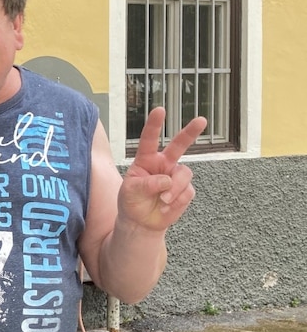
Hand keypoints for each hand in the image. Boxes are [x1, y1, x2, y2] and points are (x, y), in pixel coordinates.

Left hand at [119, 107, 206, 232]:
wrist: (141, 222)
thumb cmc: (131, 201)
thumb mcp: (130, 192)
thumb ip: (146, 184)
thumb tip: (167, 181)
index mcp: (146, 159)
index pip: (149, 140)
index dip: (154, 125)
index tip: (159, 110)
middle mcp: (164, 163)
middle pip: (179, 145)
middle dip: (191, 132)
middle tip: (202, 120)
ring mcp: (176, 176)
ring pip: (184, 174)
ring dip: (174, 189)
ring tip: (163, 200)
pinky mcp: (185, 190)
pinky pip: (187, 192)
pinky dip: (176, 201)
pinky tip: (166, 207)